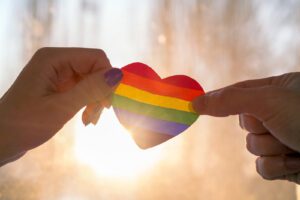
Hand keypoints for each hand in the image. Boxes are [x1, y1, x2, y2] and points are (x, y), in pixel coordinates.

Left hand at [0, 47, 122, 165]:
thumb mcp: (60, 107)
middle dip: (100, 91)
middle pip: (94, 68)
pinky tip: (85, 118)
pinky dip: (88, 103)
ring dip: (95, 100)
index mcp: (53, 58)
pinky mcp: (59, 86)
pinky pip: (83, 89)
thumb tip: (119, 74)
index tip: (106, 103)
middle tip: (96, 115)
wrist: (1, 140)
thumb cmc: (24, 124)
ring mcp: (58, 74)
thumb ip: (90, 89)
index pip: (95, 57)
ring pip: (91, 80)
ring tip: (89, 120)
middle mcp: (57, 61)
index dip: (107, 77)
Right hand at [192, 72, 299, 183]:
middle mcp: (278, 114)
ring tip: (297, 143)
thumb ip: (229, 100)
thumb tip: (195, 102)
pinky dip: (277, 167)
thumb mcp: (267, 100)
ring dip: (273, 149)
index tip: (193, 105)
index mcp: (276, 91)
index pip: (237, 93)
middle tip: (281, 124)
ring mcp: (282, 138)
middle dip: (261, 129)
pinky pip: (263, 168)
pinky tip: (297, 161)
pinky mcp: (286, 163)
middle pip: (244, 124)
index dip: (218, 99)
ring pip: (254, 148)